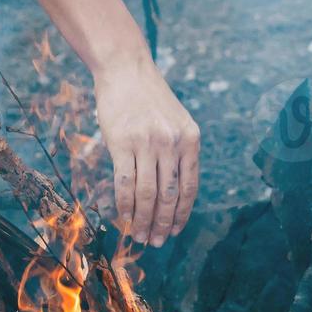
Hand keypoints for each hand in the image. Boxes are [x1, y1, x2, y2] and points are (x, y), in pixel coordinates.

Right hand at [94, 61, 199, 246]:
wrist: (126, 69)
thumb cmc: (149, 98)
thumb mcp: (177, 121)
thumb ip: (179, 152)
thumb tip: (174, 193)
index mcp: (190, 139)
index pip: (190, 187)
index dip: (182, 214)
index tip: (175, 231)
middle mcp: (172, 143)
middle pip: (169, 196)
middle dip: (163, 224)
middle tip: (157, 242)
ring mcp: (147, 143)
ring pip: (147, 195)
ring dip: (143, 220)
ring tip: (140, 236)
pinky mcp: (121, 143)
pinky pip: (125, 183)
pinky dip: (125, 206)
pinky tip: (124, 218)